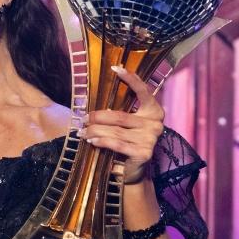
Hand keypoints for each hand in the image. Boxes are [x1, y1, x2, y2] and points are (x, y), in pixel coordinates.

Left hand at [80, 65, 164, 183]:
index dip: (130, 79)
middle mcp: (155, 123)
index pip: (143, 91)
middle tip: (83, 119)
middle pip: (120, 116)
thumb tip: (95, 102)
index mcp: (154, 111)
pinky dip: (102, 141)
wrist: (134, 170)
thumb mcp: (126, 124)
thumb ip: (120, 111)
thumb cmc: (128, 142)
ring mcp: (151, 138)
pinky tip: (92, 141)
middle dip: (98, 117)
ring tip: (83, 132)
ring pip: (116, 130)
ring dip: (95, 131)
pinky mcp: (144, 153)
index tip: (115, 68)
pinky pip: (117, 143)